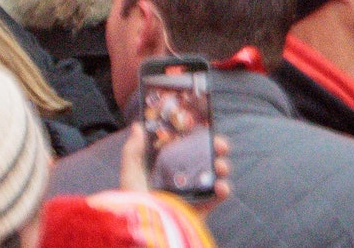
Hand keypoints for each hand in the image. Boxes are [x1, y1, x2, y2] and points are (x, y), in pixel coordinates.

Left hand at [117, 124, 231, 215]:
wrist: (147, 227)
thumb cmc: (135, 200)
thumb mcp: (130, 172)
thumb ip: (133, 150)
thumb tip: (137, 126)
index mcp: (162, 168)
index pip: (181, 148)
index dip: (193, 137)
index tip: (201, 127)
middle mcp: (179, 180)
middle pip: (201, 160)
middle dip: (214, 149)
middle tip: (219, 143)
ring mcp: (191, 194)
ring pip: (212, 176)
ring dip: (222, 167)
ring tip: (221, 165)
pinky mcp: (199, 210)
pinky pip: (215, 199)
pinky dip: (223, 191)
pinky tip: (222, 185)